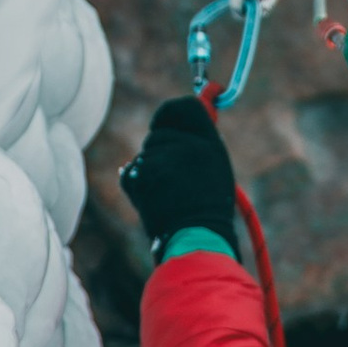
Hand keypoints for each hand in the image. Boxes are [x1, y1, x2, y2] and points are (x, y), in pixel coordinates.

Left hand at [120, 94, 243, 254]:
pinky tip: (153, 199)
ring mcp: (162, 160)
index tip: (168, 119)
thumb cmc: (208, 208)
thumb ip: (200, 141)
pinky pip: (132, 171)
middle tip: (173, 176)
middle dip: (160, 150)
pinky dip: (137, 184)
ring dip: (150, 170)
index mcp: (209, 142)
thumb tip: (189, 117)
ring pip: (145, 154)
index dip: (172, 113)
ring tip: (167, 193)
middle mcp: (186, 146)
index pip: (185, 107)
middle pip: (159, 133)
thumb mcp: (216, 169)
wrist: (195, 238)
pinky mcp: (142, 176)